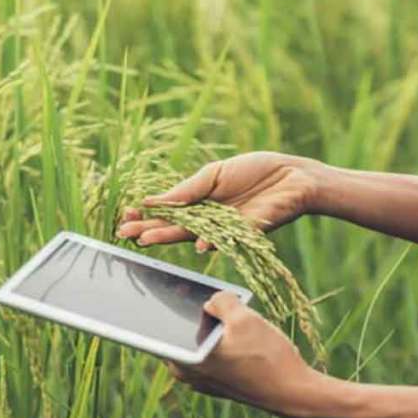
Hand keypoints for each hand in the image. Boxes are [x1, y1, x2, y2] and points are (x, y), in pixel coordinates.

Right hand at [118, 152, 323, 250]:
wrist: (293, 176)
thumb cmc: (255, 171)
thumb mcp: (214, 174)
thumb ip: (187, 189)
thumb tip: (153, 200)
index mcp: (199, 203)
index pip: (167, 212)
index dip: (147, 214)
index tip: (128, 215)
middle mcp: (208, 221)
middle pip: (174, 228)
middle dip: (149, 229)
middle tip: (125, 234)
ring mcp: (225, 230)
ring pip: (193, 236)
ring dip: (170, 238)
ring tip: (147, 238)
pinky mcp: (246, 234)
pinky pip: (226, 241)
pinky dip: (214, 242)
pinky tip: (200, 245)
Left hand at [168, 292, 321, 417]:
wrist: (294, 393)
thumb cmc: (266, 358)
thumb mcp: (243, 318)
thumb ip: (220, 301)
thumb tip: (212, 300)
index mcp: (184, 359)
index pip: (159, 327)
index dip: (167, 303)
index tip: (173, 287)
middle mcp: (186, 373)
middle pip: (181, 332)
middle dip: (193, 311)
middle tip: (207, 294)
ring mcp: (202, 380)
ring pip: (201, 341)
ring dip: (213, 325)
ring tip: (231, 310)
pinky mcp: (218, 382)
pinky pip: (213, 352)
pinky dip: (223, 339)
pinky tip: (242, 330)